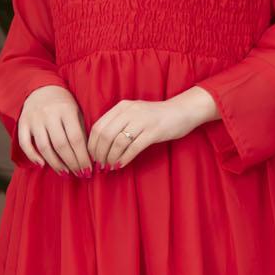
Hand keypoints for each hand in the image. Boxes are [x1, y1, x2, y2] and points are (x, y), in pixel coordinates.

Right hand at [17, 84, 92, 174]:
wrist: (42, 87)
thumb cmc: (64, 104)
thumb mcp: (76, 112)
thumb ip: (81, 130)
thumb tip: (89, 157)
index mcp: (66, 110)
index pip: (76, 138)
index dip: (82, 157)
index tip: (88, 169)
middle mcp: (49, 114)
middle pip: (61, 145)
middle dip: (72, 163)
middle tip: (79, 174)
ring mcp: (34, 119)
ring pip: (44, 147)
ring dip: (55, 163)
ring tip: (65, 172)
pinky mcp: (22, 122)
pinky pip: (25, 143)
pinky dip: (32, 156)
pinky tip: (42, 165)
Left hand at [88, 89, 215, 169]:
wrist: (181, 111)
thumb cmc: (155, 116)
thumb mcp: (134, 113)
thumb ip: (118, 123)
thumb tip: (100, 144)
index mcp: (122, 107)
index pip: (98, 126)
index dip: (92, 144)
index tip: (92, 156)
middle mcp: (129, 111)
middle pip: (105, 135)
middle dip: (100, 153)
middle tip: (100, 165)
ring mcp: (142, 121)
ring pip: (118, 142)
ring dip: (111, 158)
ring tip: (110, 167)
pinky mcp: (153, 131)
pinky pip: (133, 147)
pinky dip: (124, 158)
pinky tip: (121, 165)